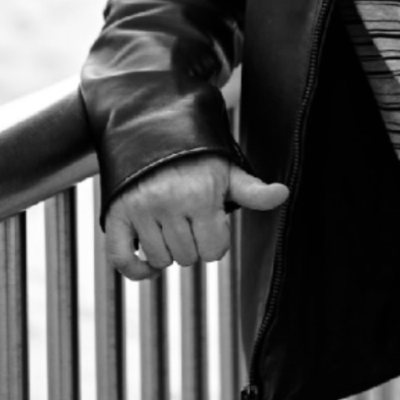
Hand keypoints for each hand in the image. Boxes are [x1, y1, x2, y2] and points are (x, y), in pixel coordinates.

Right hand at [104, 154, 288, 279]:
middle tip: (190, 219)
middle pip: (188, 258)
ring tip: (171, 225)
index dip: (216, 240)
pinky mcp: (116, 214)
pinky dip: (137, 270)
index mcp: (200, 195)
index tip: (212, 222)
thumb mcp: (227, 171)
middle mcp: (168, 203)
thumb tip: (283, 193)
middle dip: (193, 243)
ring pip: (160, 260)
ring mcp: (139, 210)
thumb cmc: (197, 157)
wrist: (152, 129)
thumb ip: (253, 190)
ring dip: (169, 251)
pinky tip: (150, 266)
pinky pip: (122, 260)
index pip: (214, 250)